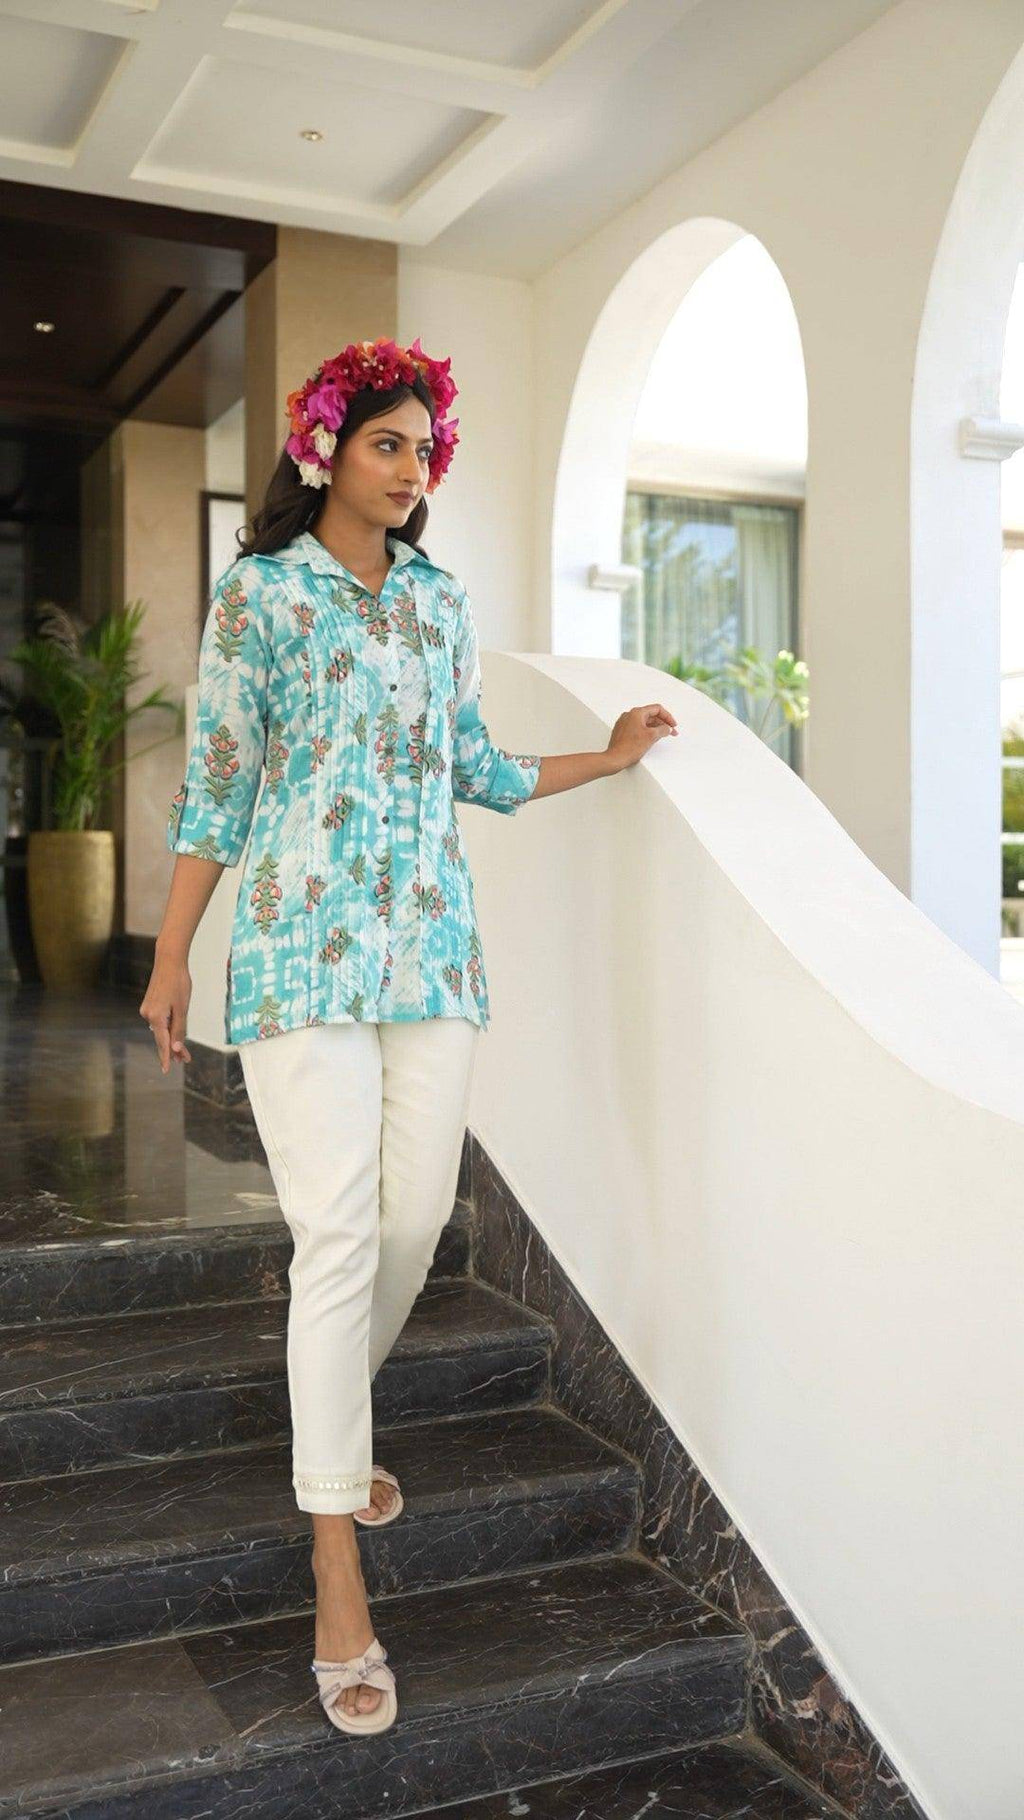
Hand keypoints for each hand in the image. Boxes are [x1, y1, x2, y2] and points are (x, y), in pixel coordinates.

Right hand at [140, 955, 192, 1072]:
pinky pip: (159, 1021)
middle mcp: (148, 1015)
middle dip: (173, 1049)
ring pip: (161, 1030)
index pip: (163, 1042)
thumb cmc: (178, 982)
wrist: (169, 961)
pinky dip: (167, 1028)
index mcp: (156, 1017)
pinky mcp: (149, 1005)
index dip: (166, 1057)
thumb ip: (179, 1029)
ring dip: (171, 1038)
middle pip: (162, 1038)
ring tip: (183, 1051)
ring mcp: (147, 1010)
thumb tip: (175, 1047)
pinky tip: (175, 1032)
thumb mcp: (183, 1008)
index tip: (166, 1070)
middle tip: (185, 1060)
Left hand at [605, 702, 678, 772]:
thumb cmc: (629, 748)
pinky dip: (646, 731)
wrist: (615, 758)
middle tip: (670, 731)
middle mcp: (629, 715)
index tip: (672, 725)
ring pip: (644, 722)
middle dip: (662, 723)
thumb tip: (667, 728)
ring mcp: (624, 723)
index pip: (657, 709)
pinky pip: (637, 728)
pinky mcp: (622, 731)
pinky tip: (650, 739)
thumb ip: (663, 730)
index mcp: (636, 713)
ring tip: (661, 736)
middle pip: (650, 715)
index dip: (668, 717)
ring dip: (654, 728)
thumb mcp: (652, 736)